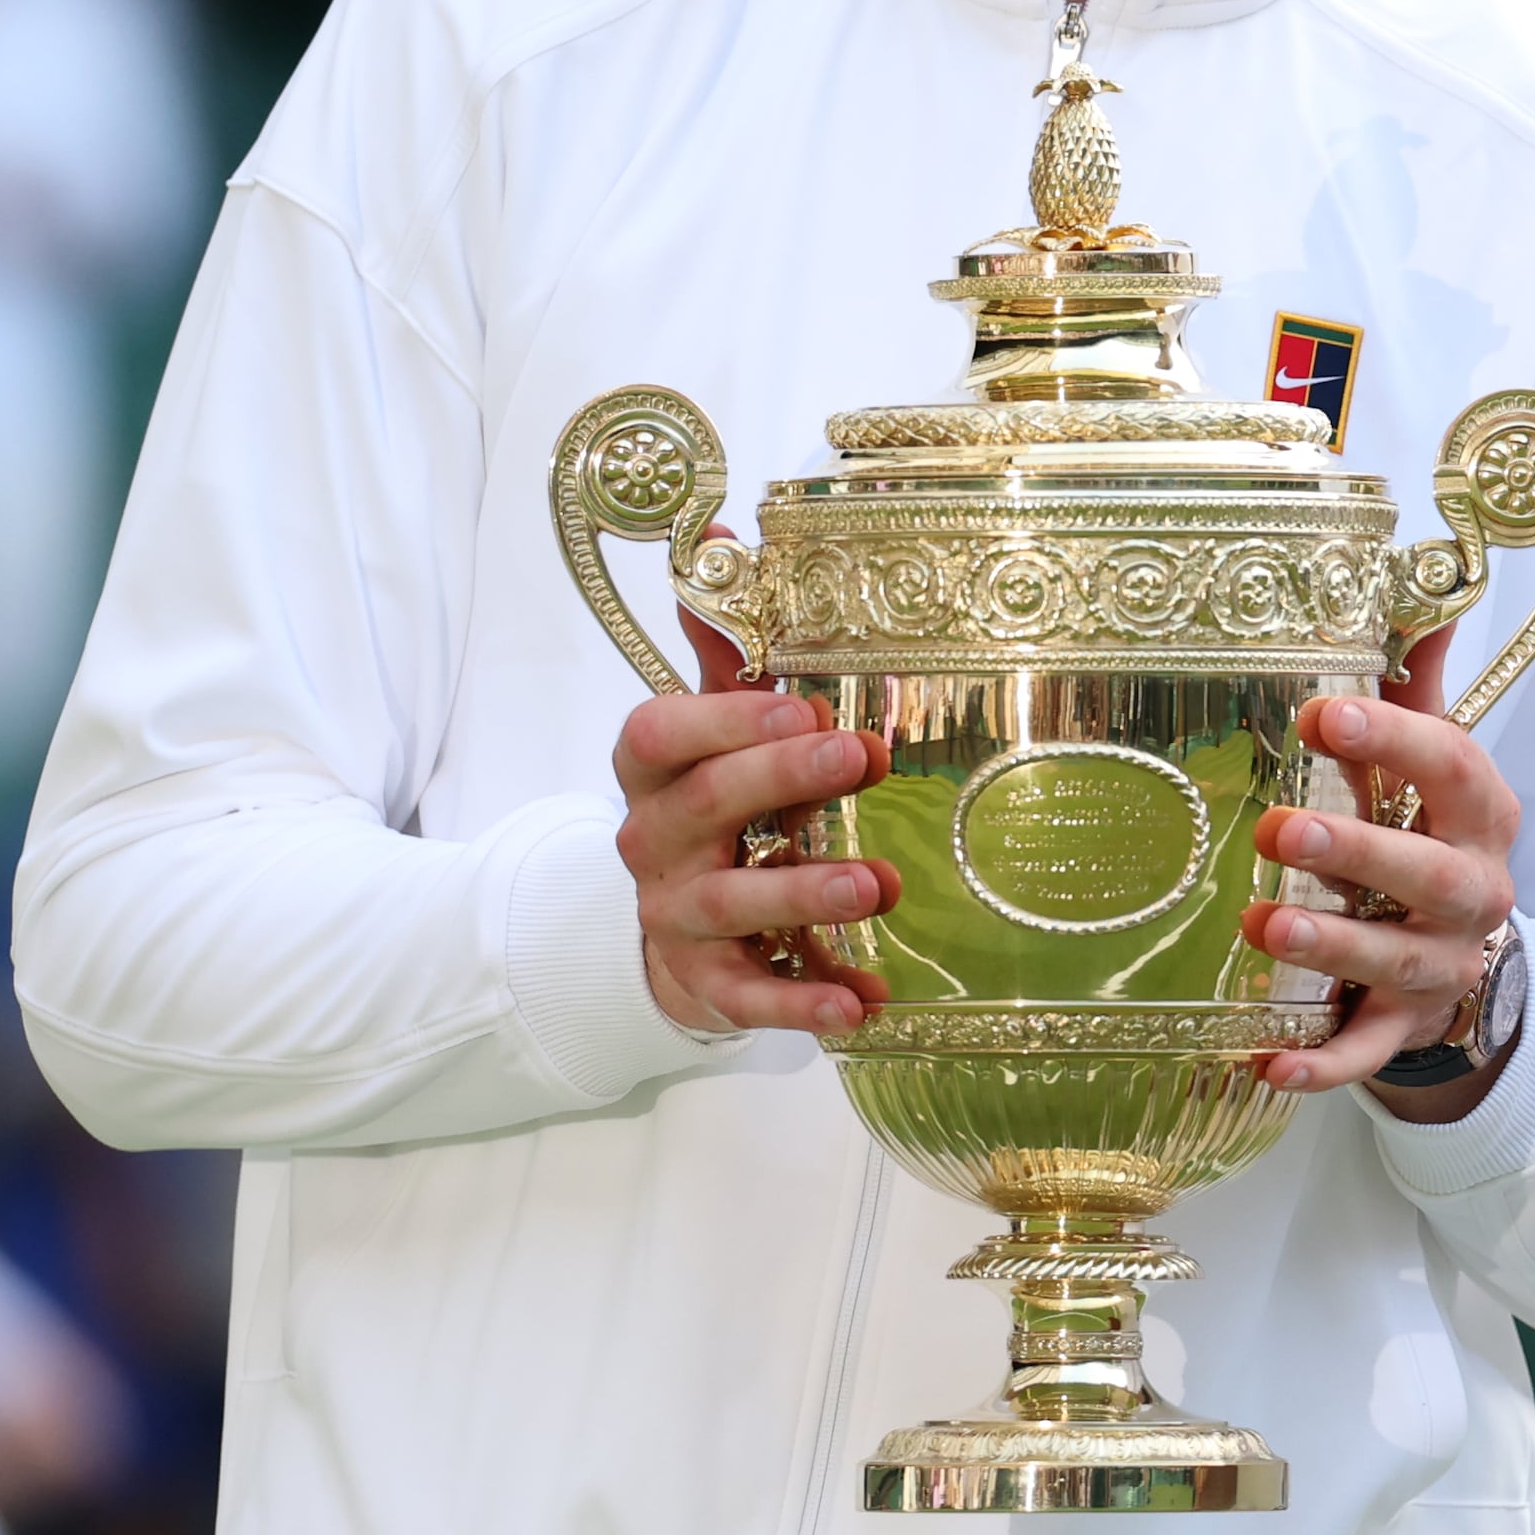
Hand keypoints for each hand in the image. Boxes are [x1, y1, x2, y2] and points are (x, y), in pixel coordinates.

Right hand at [615, 562, 894, 1036]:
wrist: (669, 930)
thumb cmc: (713, 801)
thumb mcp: (713, 719)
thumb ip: (721, 640)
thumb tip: (720, 532)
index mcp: (655, 768)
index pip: (659, 732)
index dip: (724, 717)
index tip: (800, 701)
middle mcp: (654, 840)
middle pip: (704, 807)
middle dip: (781, 780)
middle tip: (862, 757)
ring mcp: (676, 915)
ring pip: (727, 903)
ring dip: (804, 892)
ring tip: (880, 885)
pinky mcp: (707, 984)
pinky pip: (749, 997)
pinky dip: (803, 1002)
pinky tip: (864, 1002)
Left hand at [1246, 626, 1522, 1115]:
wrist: (1461, 960)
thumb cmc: (1429, 834)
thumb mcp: (1434, 762)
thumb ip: (1419, 685)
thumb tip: (1422, 590)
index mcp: (1480, 813)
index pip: (1450, 767)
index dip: (1391, 738)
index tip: (1318, 708)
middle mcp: (1474, 891)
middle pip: (1432, 873)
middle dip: (1359, 849)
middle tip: (1279, 828)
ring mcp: (1443, 965)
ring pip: (1398, 960)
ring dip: (1333, 943)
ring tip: (1263, 923)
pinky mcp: (1405, 1025)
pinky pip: (1370, 1050)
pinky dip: (1324, 1063)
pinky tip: (1268, 1061)